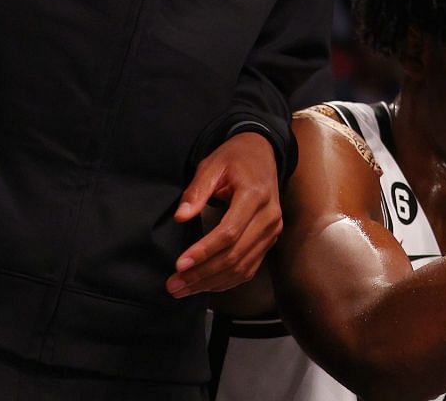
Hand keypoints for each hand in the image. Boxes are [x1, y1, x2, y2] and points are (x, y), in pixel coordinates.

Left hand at [167, 131, 282, 297]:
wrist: (263, 154)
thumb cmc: (235, 159)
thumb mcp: (212, 166)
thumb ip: (196, 191)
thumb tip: (181, 217)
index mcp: (255, 195)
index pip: (230, 232)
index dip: (204, 251)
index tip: (179, 264)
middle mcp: (269, 216)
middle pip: (236, 254)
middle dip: (202, 273)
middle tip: (173, 285)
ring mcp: (272, 230)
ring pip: (243, 266)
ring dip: (211, 282)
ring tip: (183, 289)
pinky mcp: (270, 239)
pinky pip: (250, 267)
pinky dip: (227, 281)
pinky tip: (204, 285)